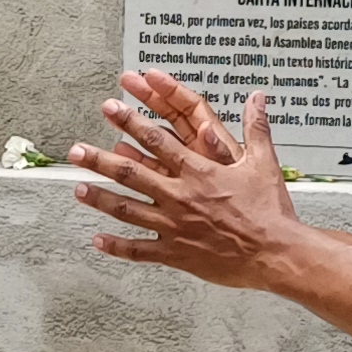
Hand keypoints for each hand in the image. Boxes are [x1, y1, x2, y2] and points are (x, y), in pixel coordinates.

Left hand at [70, 68, 306, 289]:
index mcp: (198, 170)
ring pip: (128, 209)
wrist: (276, 252)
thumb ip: (256, 128)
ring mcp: (174, 226)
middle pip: (131, 172)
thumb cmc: (270, 209)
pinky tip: (98, 241)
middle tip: (75, 150)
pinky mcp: (176, 253)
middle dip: (100, 160)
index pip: (156, 140)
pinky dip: (117, 246)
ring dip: (100, 198)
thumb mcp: (264, 163)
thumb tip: (257, 97)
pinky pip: (140, 250)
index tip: (112, 108)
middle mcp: (180, 195)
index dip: (130, 121)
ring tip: (77, 189)